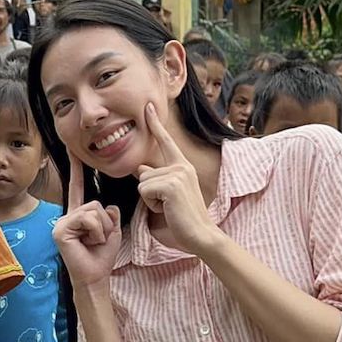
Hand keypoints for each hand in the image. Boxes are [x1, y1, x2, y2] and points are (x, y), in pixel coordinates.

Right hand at [52, 153, 121, 289]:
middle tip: (99, 239)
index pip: (78, 188)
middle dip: (105, 222)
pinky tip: (88, 243)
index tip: (73, 151)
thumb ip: (111, 215)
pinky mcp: (60, 230)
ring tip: (94, 242)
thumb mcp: (112, 230)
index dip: (76, 170)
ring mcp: (62, 223)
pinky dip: (95, 231)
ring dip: (101, 228)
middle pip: (95, 203)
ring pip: (93, 211)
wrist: (95, 277)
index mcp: (79, 215)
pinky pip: (87, 219)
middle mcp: (68, 216)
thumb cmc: (102, 256)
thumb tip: (109, 207)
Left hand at [136, 103, 218, 256]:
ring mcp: (178, 174)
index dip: (155, 124)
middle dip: (149, 193)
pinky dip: (151, 204)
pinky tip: (167, 209)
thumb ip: (156, 179)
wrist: (201, 234)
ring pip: (142, 182)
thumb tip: (141, 168)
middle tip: (168, 205)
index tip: (147, 107)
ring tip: (169, 207)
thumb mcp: (168, 196)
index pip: (166, 142)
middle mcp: (182, 166)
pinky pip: (144, 191)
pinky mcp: (171, 185)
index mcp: (183, 166)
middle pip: (143, 173)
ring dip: (150, 200)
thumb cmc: (184, 219)